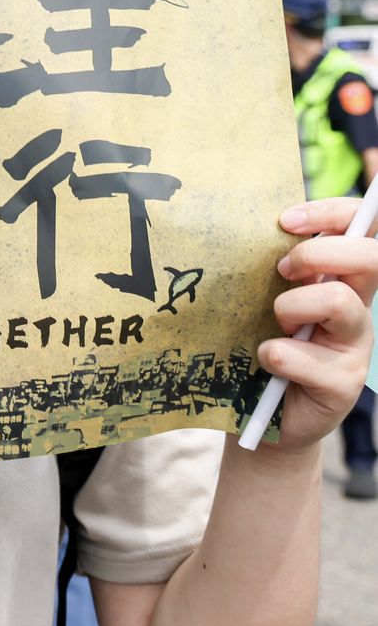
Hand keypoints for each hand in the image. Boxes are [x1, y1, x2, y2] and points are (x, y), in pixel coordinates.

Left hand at [263, 197, 377, 452]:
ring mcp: (355, 347)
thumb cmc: (263, 343)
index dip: (335, 213)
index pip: (364, 229)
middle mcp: (358, 308)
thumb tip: (259, 226)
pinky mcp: (343, 384)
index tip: (287, 220)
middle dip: (318, 254)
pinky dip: (274, 355)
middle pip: (370, 257)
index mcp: (343, 280)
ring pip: (338, 301)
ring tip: (274, 325)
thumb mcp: (267, 298)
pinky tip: (265, 362)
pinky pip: (303, 356)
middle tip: (282, 271)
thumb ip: (277, 267)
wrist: (263, 412)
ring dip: (292, 306)